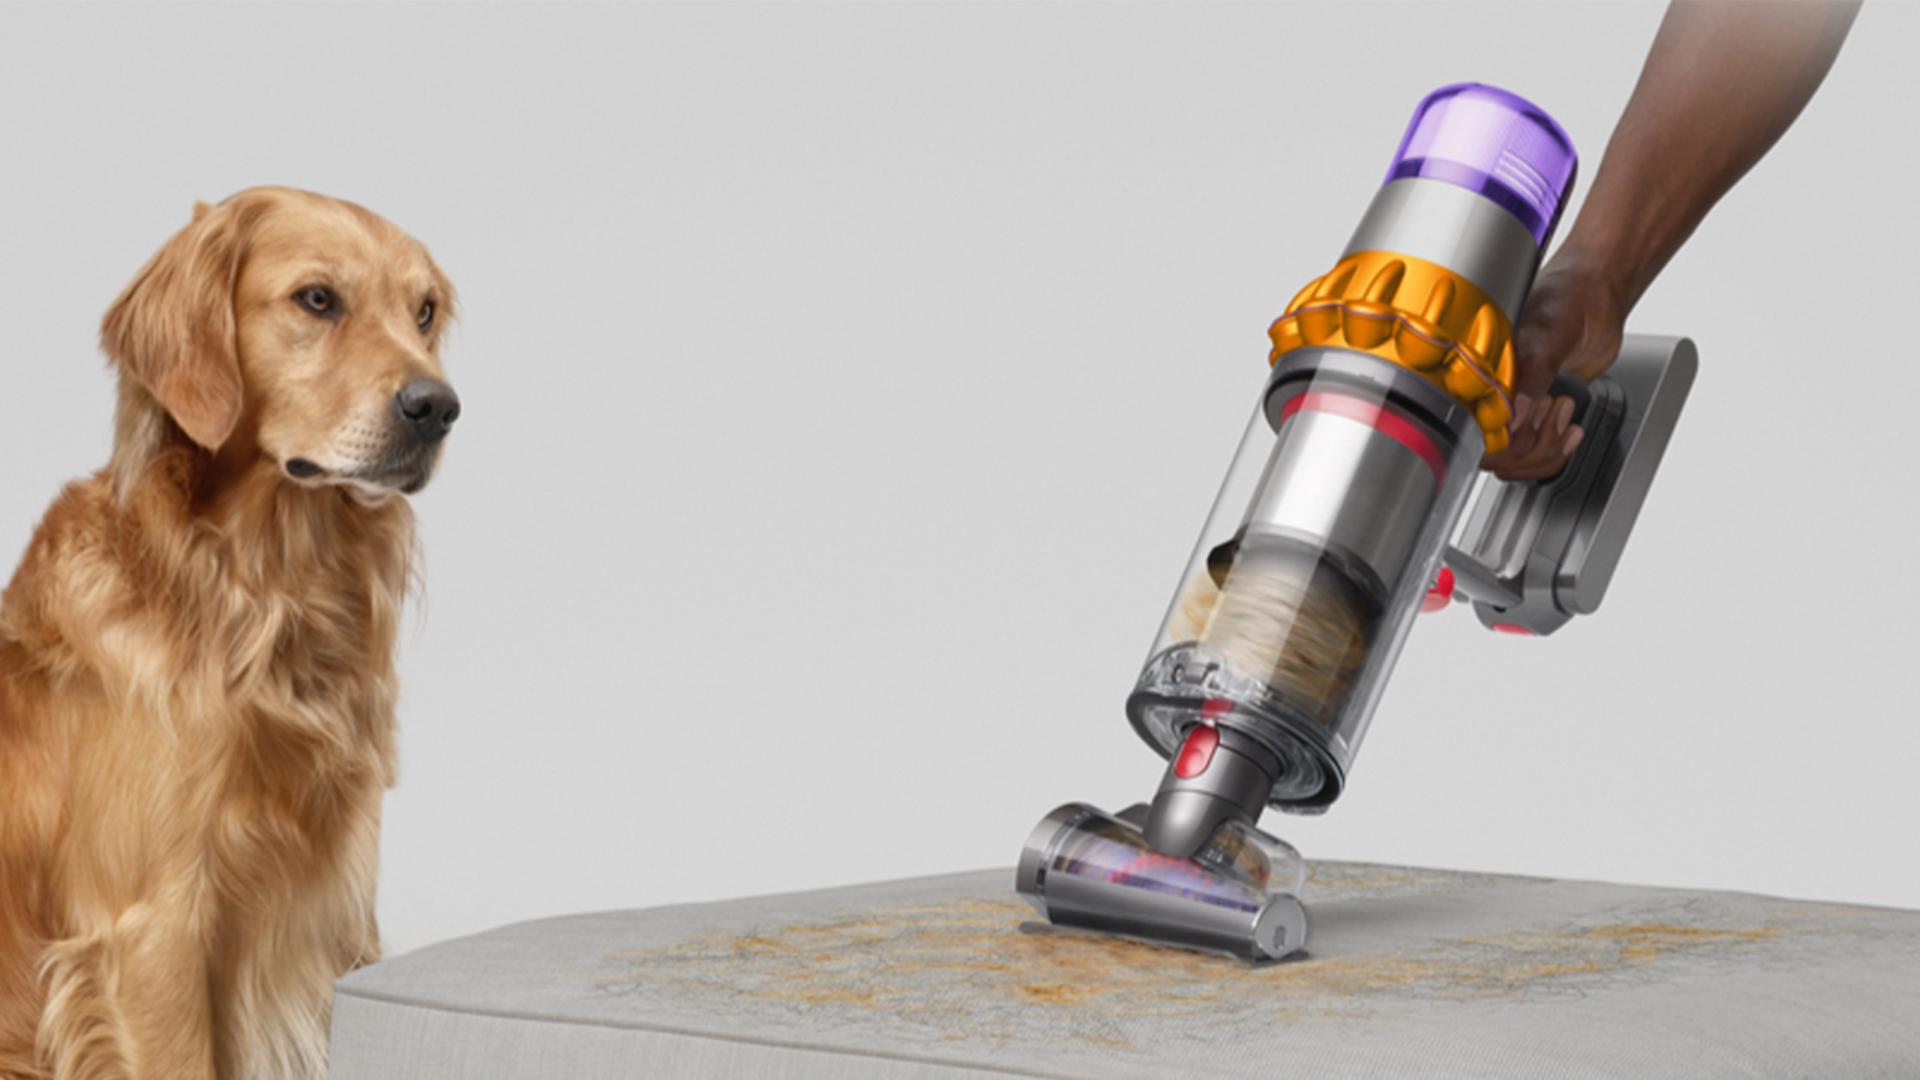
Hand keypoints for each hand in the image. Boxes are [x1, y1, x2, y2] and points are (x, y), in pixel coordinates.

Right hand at [1482, 252, 1628, 480]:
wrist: (1596, 290)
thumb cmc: (1564, 295)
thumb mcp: (1547, 332)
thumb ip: (1530, 375)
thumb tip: (1510, 418)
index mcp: (1476, 371)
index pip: (1469, 432)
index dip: (1500, 438)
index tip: (1526, 418)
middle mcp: (1489, 394)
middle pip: (1495, 456)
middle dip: (1532, 440)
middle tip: (1551, 404)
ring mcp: (1514, 406)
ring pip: (1517, 461)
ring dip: (1547, 445)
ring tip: (1561, 410)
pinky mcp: (1537, 413)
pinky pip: (1539, 455)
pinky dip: (1558, 449)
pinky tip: (1569, 428)